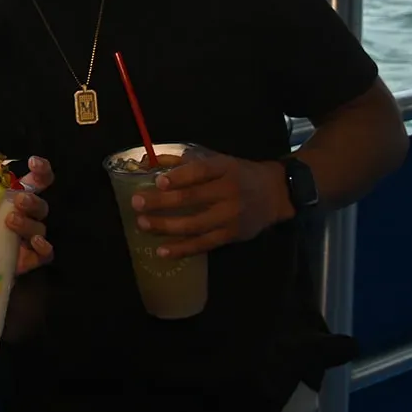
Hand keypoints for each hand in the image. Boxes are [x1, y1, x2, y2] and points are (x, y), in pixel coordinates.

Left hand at [0, 156, 54, 274]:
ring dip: (29, 222)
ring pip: (40, 226)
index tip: (33, 162)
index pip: (36, 178)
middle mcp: (25, 213)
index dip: (40, 168)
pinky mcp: (29, 258)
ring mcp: (28, 236)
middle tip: (17, 199)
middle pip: (40, 202)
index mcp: (13, 195)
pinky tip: (33, 243)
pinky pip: (45, 253)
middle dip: (32, 199)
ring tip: (10, 220)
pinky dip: (44, 247)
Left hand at [132, 152, 290, 258]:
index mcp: (224, 168)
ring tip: (143, 224)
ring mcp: (230, 216)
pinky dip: (182, 249)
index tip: (158, 181)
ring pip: (195, 224)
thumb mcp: (217, 160)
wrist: (275, 194)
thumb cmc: (238, 174)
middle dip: (162, 202)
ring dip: (166, 226)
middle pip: (192, 198)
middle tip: (137, 203)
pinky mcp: (231, 235)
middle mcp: (228, 192)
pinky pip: (204, 244)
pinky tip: (162, 251)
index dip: (179, 177)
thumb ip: (183, 161)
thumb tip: (149, 161)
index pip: (200, 171)